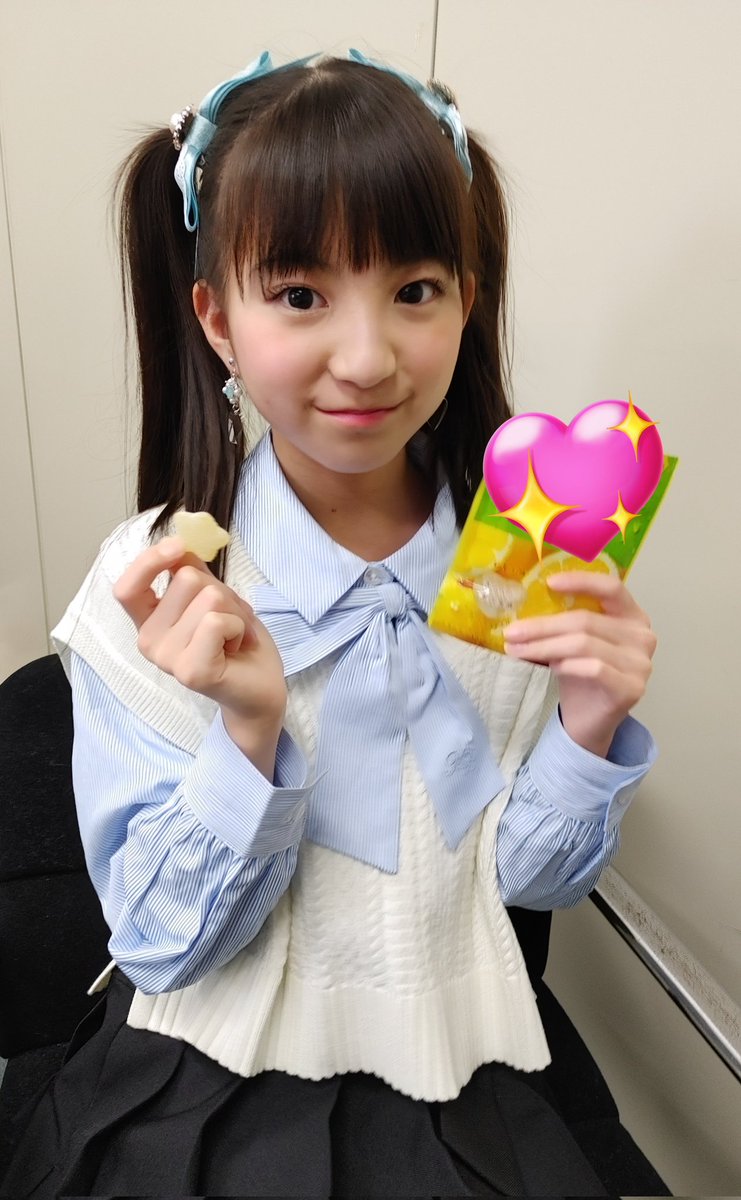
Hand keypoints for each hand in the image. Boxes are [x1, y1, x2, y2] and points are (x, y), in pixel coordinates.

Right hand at [114, 537, 286, 767]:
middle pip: (186, 579)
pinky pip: (216, 621)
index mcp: (150, 622)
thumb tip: (179, 544)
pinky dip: (239, 627)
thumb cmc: (236, 641)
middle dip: (221, 591)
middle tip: (230, 621)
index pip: (126, 588)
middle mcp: (149, 642)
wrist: (261, 687)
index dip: (148, 560)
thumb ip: (192, 572)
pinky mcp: (190, 671)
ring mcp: (167, 659)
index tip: (177, 546)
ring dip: (235, 612)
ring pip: (208, 597)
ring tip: (235, 636)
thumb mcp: (214, 597)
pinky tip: (237, 648)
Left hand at [503, 572, 655, 756]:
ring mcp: (641, 663)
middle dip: (542, 627)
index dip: (581, 582)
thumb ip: (562, 620)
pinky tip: (552, 667)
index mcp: (631, 615)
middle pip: (586, 621)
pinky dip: (567, 665)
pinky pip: (594, 668)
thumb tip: (521, 607)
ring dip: (544, 647)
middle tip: (512, 632)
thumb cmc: (580, 674)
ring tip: (518, 651)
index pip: (611, 587)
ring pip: (584, 644)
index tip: (548, 583)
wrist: (589, 719)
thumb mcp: (571, 641)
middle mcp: (642, 636)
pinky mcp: (632, 687)